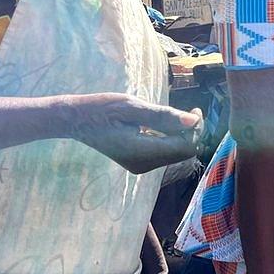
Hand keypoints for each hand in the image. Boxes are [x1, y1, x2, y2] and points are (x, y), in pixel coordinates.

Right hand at [64, 93, 202, 173]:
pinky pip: (165, 153)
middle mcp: (143, 165)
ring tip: (176, 115)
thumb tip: (192, 120)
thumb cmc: (103, 108)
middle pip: (183, 152)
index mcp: (141, 152)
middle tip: (191, 110)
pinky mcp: (138, 163)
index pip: (185, 146)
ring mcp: (140, 166)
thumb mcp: (133, 107)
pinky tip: (164, 124)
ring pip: (176, 154)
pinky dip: (171, 138)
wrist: (77, 120)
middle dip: (191, 132)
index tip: (196, 109)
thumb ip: (164, 116)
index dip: (196, 129)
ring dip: (182, 135)